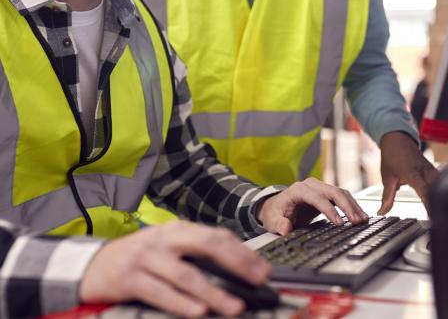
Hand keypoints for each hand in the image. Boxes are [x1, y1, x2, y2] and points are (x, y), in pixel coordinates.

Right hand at [79, 221, 270, 317]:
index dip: (241, 251)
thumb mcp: (167, 247)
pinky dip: (180, 303)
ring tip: (234, 306)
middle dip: (236, 263)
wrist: (93, 264)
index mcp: (178, 230)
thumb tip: (234, 267)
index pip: (216, 235)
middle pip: (206, 245)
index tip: (261, 268)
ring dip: (213, 292)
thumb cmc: (139, 257)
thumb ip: (194, 253)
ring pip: (186, 274)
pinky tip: (197, 312)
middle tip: (256, 280)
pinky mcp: (130, 279)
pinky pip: (160, 292)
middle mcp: (165, 239)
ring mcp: (147, 257)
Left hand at [256, 177, 368, 234]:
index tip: (339, 223)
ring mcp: (319, 188)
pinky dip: (351, 205)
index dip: (329, 210)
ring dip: (352, 206)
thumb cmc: (275, 212)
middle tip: (357, 221)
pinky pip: (341, 197)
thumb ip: (279, 224)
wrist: (276, 206)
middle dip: (347, 207)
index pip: (317, 198)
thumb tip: (286, 229)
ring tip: (363, 219)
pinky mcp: (325, 193)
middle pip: (333, 192)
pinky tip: (359, 215)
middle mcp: (311, 185)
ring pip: (340, 193)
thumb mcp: (272, 220)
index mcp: (298, 189)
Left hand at [378, 131, 438, 214]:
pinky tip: (444, 202)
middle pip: (438, 190)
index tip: (433, 216)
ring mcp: (432, 170)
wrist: (397, 138)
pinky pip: (441, 182)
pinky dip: (442, 191)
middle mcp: (426, 172)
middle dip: (440, 205)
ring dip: (442, 197)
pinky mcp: (434, 171)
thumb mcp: (387, 178)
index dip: (430, 204)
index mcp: (413, 174)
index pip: (425, 191)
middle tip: (441, 221)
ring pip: (442, 185)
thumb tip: (382, 212)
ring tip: (444, 215)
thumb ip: (387, 197)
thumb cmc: (392, 155)